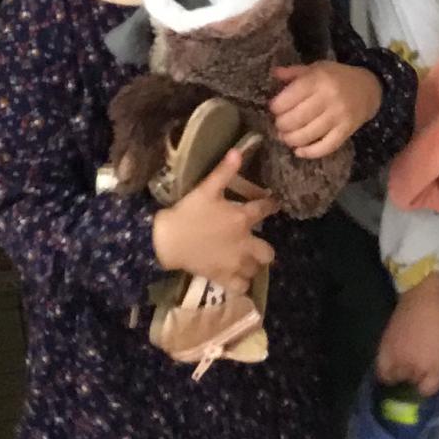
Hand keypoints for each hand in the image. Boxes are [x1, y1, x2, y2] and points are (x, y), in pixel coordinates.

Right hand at [151, 147, 276, 293]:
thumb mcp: (206, 189)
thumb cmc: (187, 212)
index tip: (272, 204)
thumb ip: (224, 171)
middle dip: (264, 249)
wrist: (166, 240)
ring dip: (252, 265)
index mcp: (242, 219)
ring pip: (256, 270)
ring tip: (243, 260)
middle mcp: (244, 243)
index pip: (266, 209)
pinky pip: (241, 287)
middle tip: (254, 244)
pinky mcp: (223, 278)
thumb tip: (239, 151)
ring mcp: (235, 264)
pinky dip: (240, 284)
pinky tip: (234, 277)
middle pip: (268, 252)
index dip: (271, 205)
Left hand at [269, 60, 383, 159]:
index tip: (273, 109)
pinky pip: (325, 147)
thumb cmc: (337, 77)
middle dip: (281, 125)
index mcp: (318, 79)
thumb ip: (295, 72)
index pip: (289, 98)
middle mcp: (329, 97)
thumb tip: (274, 74)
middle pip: (295, 119)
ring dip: (291, 140)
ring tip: (285, 137)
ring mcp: (339, 116)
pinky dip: (309, 152)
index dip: (276, 107)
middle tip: (279, 124)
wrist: (368, 88)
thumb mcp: (317, 68)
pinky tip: (299, 151)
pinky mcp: (346, 131)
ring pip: (307, 135)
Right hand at [374, 273, 438, 396]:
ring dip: (404, 374)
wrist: (426, 294)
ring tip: (409, 366)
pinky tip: (393, 366)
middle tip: (425, 367)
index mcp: (434, 368)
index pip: (428, 390)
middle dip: (420, 377)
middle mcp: (414, 368)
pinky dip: (387, 372)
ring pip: (397, 378)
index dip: (433, 385)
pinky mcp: (384, 348)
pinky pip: (381, 370)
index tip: (437, 377)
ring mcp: (397, 358)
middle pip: (413, 384)